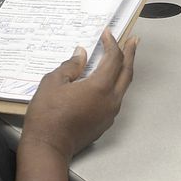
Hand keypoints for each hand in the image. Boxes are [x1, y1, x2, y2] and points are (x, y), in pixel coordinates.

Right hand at [20, 31, 139, 159]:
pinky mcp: (104, 123)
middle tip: (133, 40)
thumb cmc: (48, 116)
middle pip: (126, 72)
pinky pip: (115, 99)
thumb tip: (81, 55)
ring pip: (123, 86)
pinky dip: (115, 85)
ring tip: (123, 58)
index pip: (113, 58)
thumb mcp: (53, 82)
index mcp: (100, 87)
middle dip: (130, 53)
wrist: (48, 147)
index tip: (107, 33)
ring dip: (124, 70)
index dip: (111, 43)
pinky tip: (106, 82)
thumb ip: (71, 66)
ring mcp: (109, 113)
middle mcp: (111, 100)